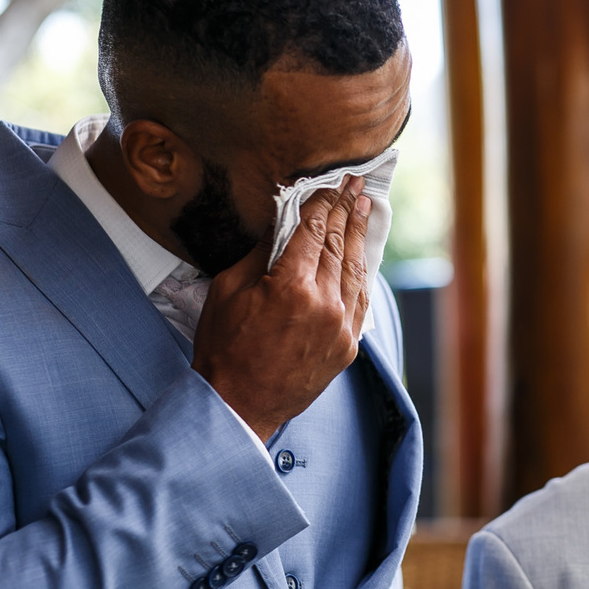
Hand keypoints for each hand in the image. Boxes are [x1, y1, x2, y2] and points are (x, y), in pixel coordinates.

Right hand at [191, 175, 371, 439]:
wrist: (238, 406)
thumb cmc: (223, 348)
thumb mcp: (229, 290)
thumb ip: (262, 252)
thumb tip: (283, 220)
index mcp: (291, 286)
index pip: (314, 230)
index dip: (324, 202)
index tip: (332, 182)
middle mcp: (324, 304)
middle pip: (338, 245)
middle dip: (346, 210)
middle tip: (356, 184)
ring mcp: (340, 327)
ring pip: (354, 269)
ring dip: (359, 235)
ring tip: (364, 207)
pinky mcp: (347, 346)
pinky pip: (359, 300)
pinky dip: (361, 273)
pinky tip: (362, 254)